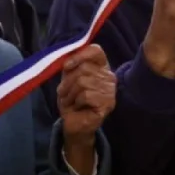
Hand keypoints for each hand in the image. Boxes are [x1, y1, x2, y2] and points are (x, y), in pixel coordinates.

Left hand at [58, 45, 116, 173]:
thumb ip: (70, 65)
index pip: (96, 51)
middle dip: (68, 82)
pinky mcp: (108, 104)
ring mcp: (110, 90)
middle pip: (84, 68)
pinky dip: (76, 102)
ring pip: (83, 82)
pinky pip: (86, 95)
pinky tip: (78, 107)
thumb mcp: (68, 79)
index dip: (79, 55)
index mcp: (101, 67)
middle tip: (64, 93)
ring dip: (70, 94)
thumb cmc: (71, 100)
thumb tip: (68, 57)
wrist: (74, 124)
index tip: (66, 66)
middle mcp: (109, 77)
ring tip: (70, 101)